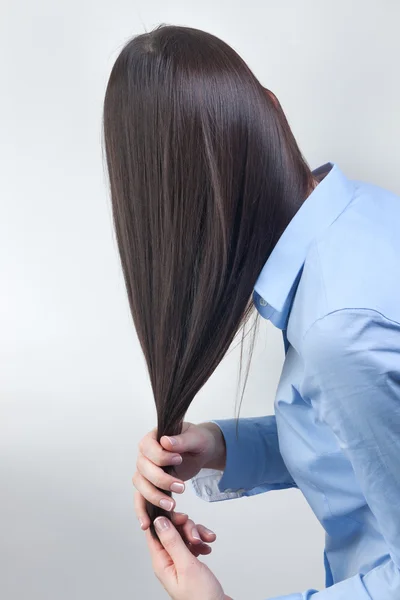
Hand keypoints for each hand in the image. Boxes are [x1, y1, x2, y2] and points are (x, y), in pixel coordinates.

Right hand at [133, 421, 225, 543]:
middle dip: (160, 481)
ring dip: (154, 497)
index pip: (148, 448)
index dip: (161, 456)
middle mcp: (144, 455)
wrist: (201, 451)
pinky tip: (146, 524)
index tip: (179, 460)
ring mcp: (145, 471)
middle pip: (143, 470)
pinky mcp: (150, 485)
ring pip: (140, 486)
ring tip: (172, 506)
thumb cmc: (198, 440)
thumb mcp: (196, 437)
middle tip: (182, 487)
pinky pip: (141, 499)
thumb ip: (182, 440)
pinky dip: (141, 511)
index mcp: (153, 438)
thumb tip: (166, 442)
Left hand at [146, 516, 232, 599]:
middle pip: (172, 531)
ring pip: (184, 536)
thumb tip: (159, 521)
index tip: (177, 514)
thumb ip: (173, 542)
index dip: (164, 519)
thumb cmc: (201, 598)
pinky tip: (207, 547)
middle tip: (195, 535)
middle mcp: (168, 561)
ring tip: (205, 542)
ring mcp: (179, 562)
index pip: (155, 533)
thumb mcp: (186, 566)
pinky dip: (201, 542)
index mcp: (161, 562)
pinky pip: (192, 544)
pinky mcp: (189, 564)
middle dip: (186, 528)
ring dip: (196, 534)